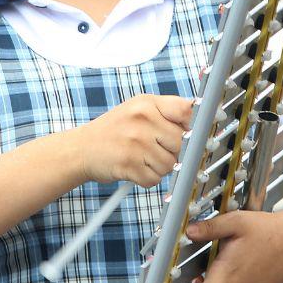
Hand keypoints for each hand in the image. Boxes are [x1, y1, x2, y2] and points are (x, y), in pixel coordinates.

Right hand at [72, 94, 191, 186]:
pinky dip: (147, 179)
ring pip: (170, 164)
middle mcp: (142, 120)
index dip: (194, 126)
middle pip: (181, 143)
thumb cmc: (115, 130)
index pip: (187, 111)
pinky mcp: (129, 165)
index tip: (195, 135)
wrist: (81, 148)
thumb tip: (201, 123)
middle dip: (173, 152)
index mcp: (148, 103)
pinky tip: (136, 168)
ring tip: (142, 158)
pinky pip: (155, 179)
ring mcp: (135, 142)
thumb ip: (168, 112)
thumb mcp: (138, 109)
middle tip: (156, 150)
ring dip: (159, 168)